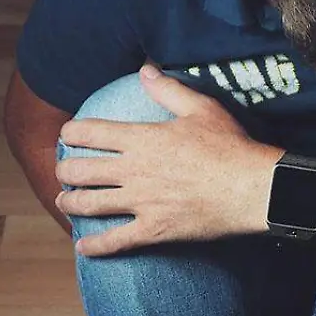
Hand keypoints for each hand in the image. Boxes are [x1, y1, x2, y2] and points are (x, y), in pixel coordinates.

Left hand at [54, 65, 282, 255]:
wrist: (252, 188)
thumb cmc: (229, 146)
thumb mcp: (201, 108)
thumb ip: (168, 89)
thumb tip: (145, 70)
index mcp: (142, 139)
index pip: (91, 132)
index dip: (72, 132)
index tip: (67, 134)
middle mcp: (133, 171)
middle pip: (81, 171)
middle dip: (65, 169)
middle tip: (63, 170)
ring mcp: (141, 202)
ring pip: (89, 205)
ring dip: (70, 202)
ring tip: (63, 201)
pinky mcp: (153, 230)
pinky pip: (115, 242)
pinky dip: (94, 245)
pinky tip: (82, 245)